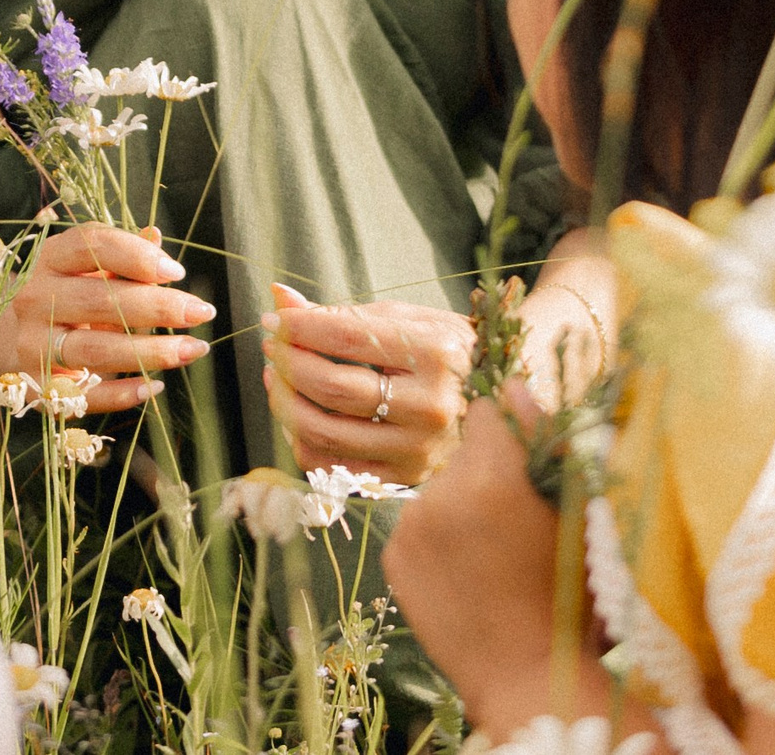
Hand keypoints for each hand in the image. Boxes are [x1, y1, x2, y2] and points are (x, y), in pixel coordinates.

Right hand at [0, 224, 211, 414]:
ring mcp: (34, 344)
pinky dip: (123, 393)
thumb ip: (122, 252)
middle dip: (159, 307)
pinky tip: (156, 386)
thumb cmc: (65, 290)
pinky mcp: (39, 385)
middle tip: (203, 312)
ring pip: (96, 350)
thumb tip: (157, 238)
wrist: (5, 334)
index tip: (177, 272)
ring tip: (193, 350)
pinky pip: (86, 394)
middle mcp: (36, 298)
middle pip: (101, 300)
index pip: (94, 246)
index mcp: (50, 257)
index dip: (139, 256)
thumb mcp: (87, 264)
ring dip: (151, 352)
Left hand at [260, 283, 472, 485]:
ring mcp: (418, 450)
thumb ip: (343, 313)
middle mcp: (431, 407)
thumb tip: (279, 296)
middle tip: (272, 346)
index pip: (348, 337)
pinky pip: (330, 467)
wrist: (502, 402)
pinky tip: (298, 413)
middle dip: (289, 363)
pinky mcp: (404, 479)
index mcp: (436, 354)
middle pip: (332, 388)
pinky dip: (301, 439)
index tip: (275, 317)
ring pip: (324, 432)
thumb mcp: (407, 321)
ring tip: (277, 377)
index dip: (300, 326)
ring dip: (285, 402)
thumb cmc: (446, 352)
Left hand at [384, 390, 592, 737]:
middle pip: (463, 455)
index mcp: (494, 477)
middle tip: (511, 527)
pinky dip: (437, 541)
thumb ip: (544, 440)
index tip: (523, 471)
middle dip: (485, 475)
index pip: (487, 414)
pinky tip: (464, 577)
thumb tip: (513, 384)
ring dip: (459, 509)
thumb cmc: (570, 596)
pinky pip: (418, 526)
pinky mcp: (392, 557)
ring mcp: (411, 527)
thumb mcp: (576, 514)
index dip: (509, 438)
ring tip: (489, 560)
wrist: (528, 677)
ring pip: (439, 491)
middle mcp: (442, 494)